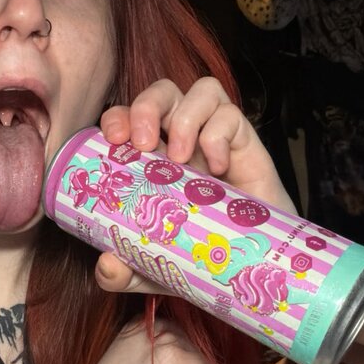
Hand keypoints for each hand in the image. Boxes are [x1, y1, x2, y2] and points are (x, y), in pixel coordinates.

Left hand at [97, 77, 295, 295]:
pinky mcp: (247, 145)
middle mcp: (183, 141)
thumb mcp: (154, 269)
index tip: (112, 139)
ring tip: (182, 157)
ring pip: (201, 91)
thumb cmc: (201, 256)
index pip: (129, 117)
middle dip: (146, 106)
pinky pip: (232, 116)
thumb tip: (107, 267)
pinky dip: (219, 135)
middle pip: (163, 92)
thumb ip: (125, 272)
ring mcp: (216, 140)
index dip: (117, 116)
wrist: (256, 268)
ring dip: (185, 116)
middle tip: (143, 144)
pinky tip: (219, 168)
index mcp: (154, 160)